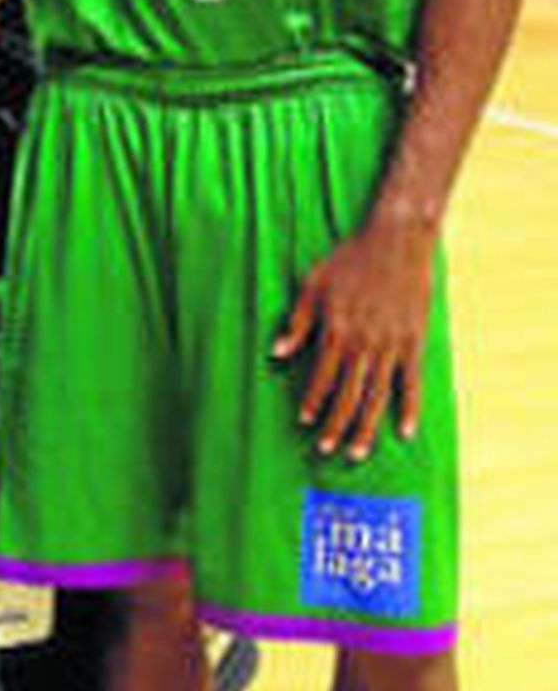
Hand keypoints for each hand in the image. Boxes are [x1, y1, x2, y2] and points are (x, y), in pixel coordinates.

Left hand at [271, 214, 435, 460]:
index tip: (305, 422)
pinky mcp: (414, 341)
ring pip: (377, 395)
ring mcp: (391, 344)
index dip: (313, 402)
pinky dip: (409, 408)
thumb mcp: (313, 283)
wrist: (397, 238)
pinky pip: (411, 382)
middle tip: (325, 449)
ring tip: (356, 452)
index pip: (321, 377)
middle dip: (335, 424)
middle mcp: (363, 343)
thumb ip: (296, 321)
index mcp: (336, 330)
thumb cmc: (350, 257)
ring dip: (365, 426)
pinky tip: (404, 432)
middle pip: (348, 395)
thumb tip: (276, 352)